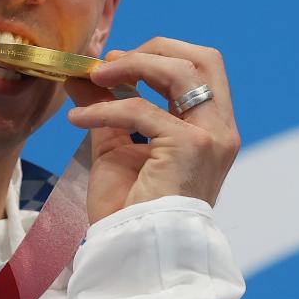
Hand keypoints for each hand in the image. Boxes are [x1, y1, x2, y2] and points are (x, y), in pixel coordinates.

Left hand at [65, 37, 240, 223]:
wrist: (133, 248)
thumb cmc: (130, 208)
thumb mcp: (115, 145)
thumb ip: (106, 106)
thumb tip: (81, 74)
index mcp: (211, 128)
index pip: (200, 68)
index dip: (158, 55)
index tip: (115, 64)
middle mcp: (220, 130)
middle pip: (202, 59)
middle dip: (152, 49)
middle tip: (110, 63)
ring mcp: (211, 138)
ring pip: (178, 72)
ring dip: (129, 66)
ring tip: (91, 78)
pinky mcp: (190, 147)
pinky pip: (141, 109)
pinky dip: (104, 109)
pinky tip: (77, 120)